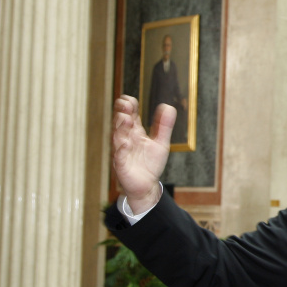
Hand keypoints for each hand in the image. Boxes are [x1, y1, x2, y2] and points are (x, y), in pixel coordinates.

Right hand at [112, 96, 176, 213]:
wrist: (147, 186)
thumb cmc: (151, 164)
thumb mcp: (161, 143)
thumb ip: (164, 126)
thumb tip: (168, 107)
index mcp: (135, 132)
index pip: (130, 114)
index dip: (129, 106)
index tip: (130, 99)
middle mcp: (126, 139)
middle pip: (121, 123)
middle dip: (122, 113)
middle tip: (125, 104)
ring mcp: (122, 152)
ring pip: (118, 138)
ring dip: (121, 128)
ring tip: (126, 119)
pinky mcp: (122, 165)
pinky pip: (120, 157)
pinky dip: (122, 150)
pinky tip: (125, 143)